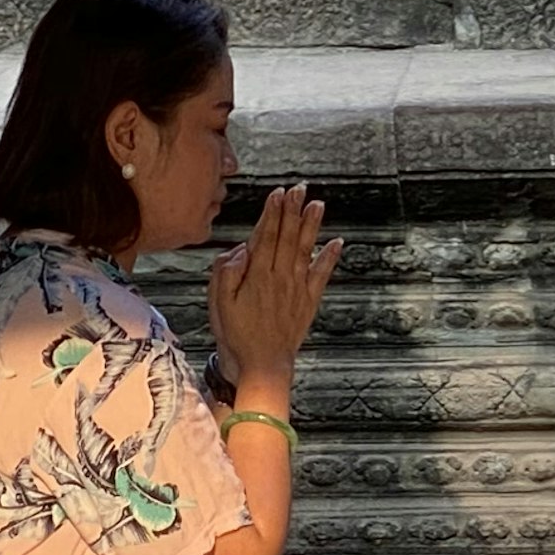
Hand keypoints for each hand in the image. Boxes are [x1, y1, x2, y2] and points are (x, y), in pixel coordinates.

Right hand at [206, 183, 341, 390]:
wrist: (262, 365)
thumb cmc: (236, 335)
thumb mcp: (218, 303)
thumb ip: (226, 272)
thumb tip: (241, 249)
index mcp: (256, 275)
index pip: (265, 236)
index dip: (272, 213)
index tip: (278, 193)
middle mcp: (279, 277)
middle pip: (287, 236)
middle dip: (292, 210)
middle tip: (298, 189)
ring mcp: (297, 289)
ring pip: (305, 250)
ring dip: (312, 226)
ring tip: (317, 204)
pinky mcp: (308, 302)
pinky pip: (322, 275)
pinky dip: (330, 258)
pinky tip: (337, 242)